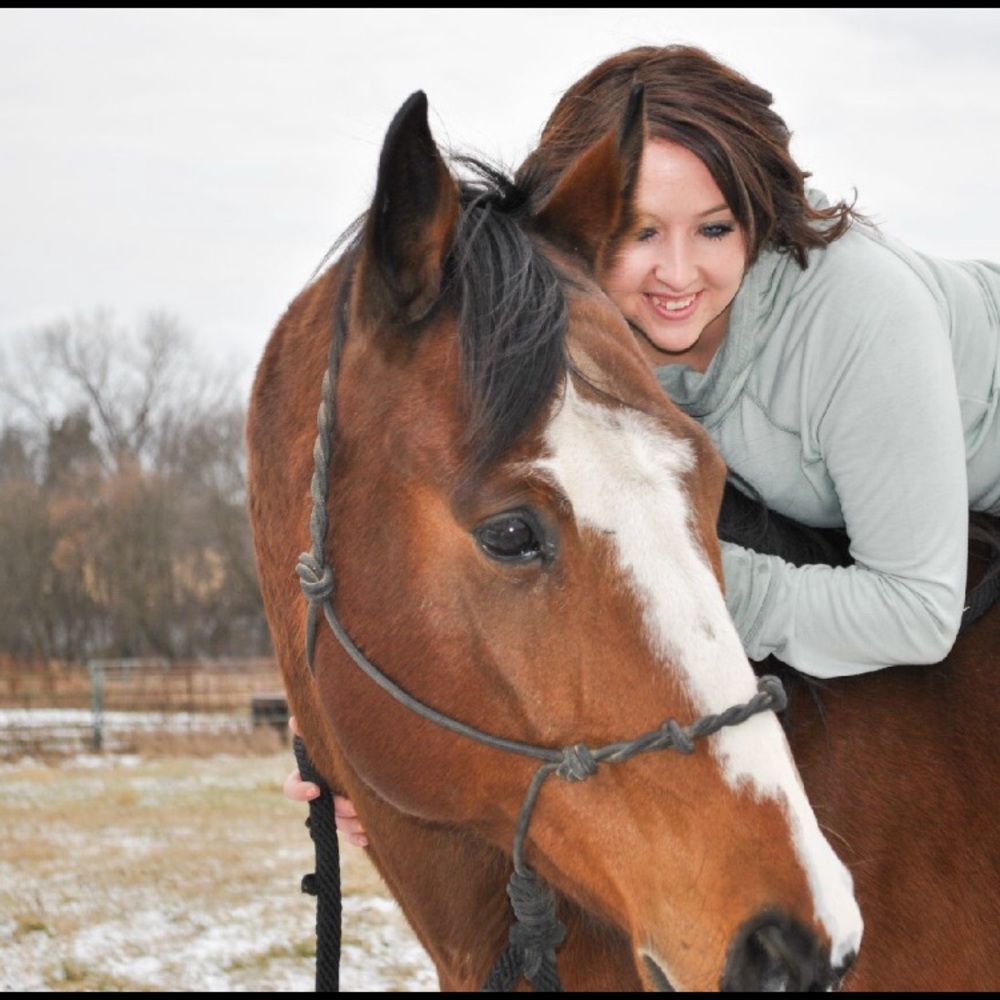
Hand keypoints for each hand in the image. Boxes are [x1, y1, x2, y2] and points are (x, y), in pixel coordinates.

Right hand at [285, 716, 368, 847]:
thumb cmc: (347, 744)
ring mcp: (336, 810)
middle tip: (354, 807)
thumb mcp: (330, 740)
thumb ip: (312, 732)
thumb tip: (295, 720)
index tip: (316, 790)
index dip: (300, 791)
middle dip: (337, 809)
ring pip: (337, 824)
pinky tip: (366, 837)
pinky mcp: (352, 821)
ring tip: (366, 822)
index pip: (292, 787)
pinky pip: (350, 835)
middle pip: (322, 809)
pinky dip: (356, 837)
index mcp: (310, 776)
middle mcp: (321, 796)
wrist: (377, 756)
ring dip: (349, 824)